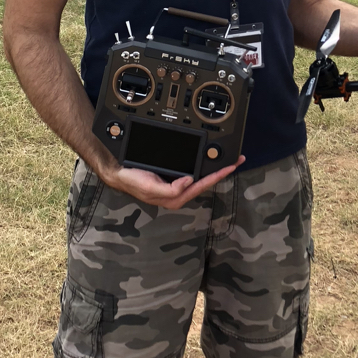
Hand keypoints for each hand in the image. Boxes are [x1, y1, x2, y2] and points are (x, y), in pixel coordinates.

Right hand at [94, 153, 245, 208]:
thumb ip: (170, 190)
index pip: (202, 185)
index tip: (230, 166)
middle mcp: (179, 191)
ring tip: (230, 160)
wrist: (120, 171)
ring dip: (215, 168)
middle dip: (222, 171)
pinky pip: (193, 171)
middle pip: (206, 181)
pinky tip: (211, 161)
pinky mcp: (175, 176)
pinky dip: (204, 165)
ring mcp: (178, 184)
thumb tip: (189, 182)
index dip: (217, 176)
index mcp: (176, 197)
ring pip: (201, 176)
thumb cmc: (134, 182)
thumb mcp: (150, 188)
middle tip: (237, 160)